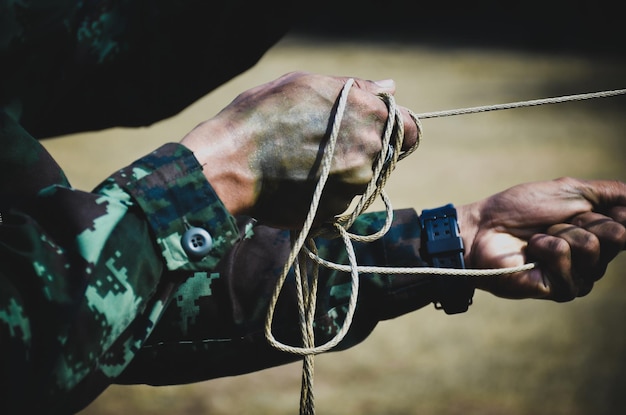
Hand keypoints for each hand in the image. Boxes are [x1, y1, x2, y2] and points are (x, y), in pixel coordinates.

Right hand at [180, 71, 418, 227]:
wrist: (228, 164)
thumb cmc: (262, 116)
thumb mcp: (306, 84)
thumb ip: (356, 88)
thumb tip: (390, 89)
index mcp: (368, 116)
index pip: (411, 129)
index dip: (396, 128)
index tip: (374, 128)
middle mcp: (368, 153)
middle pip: (385, 156)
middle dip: (364, 149)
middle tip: (327, 142)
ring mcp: (352, 187)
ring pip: (362, 180)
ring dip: (344, 172)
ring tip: (305, 160)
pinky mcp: (334, 212)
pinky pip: (340, 200)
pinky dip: (327, 192)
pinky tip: (299, 179)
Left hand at [458, 177, 625, 300]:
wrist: (482, 228)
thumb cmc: (519, 209)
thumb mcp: (571, 190)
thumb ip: (612, 192)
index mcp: (599, 235)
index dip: (611, 211)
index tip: (580, 208)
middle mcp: (594, 259)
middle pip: (618, 235)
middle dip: (581, 220)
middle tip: (553, 223)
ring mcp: (579, 277)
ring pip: (593, 248)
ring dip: (560, 233)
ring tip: (538, 237)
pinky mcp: (560, 290)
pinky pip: (569, 262)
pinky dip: (547, 247)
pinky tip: (532, 252)